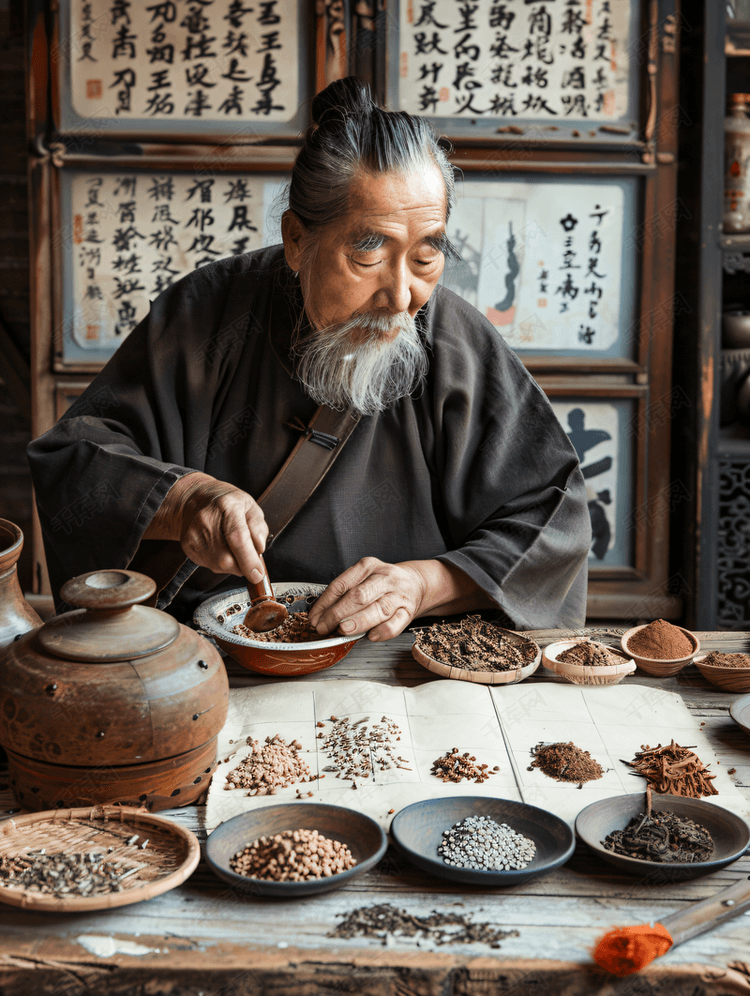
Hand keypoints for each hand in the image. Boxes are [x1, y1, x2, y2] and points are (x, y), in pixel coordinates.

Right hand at [148, 472, 268, 582]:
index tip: (258, 574)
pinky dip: (220, 563)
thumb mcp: (251, 506)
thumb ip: (259, 528)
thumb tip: (259, 549)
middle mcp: (207, 519)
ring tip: (233, 547)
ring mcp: (194, 534)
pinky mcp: (188, 546)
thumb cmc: (228, 503)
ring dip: (232, 565)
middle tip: (249, 557)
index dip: (249, 560)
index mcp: (227, 505)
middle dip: (242, 566)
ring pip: (218, 565)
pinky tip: (221, 548)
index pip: (238, 538)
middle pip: (226, 558)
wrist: (196, 499)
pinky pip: (209, 565)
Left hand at [307, 558, 428, 641]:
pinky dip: (382, 631)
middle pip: (359, 596)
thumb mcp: (362, 578)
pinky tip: (371, 636)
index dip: (325, 603)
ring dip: (358, 622)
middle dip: (338, 613)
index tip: (315, 618)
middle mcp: (385, 578)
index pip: (342, 584)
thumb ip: (344, 594)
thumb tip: (321, 617)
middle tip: (324, 627)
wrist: (415, 582)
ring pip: (378, 609)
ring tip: (343, 630)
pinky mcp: (408, 611)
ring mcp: (398, 594)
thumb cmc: (382, 583)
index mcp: (368, 566)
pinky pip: (396, 624)